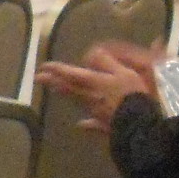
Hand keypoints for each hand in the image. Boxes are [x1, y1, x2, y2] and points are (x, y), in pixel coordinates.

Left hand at [38, 51, 158, 130]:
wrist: (139, 124)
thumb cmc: (132, 95)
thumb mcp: (123, 72)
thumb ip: (106, 62)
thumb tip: (92, 52)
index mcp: (94, 83)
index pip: (71, 74)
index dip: (57, 69)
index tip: (43, 66)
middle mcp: (90, 97)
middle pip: (68, 88)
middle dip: (53, 82)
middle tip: (38, 78)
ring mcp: (95, 112)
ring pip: (76, 101)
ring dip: (65, 93)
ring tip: (55, 89)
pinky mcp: (103, 125)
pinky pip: (91, 123)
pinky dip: (85, 123)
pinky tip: (80, 124)